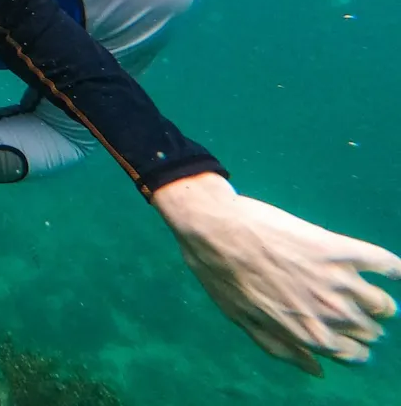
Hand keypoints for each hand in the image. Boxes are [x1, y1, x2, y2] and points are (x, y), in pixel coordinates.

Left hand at [153, 172, 400, 375]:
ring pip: (381, 304)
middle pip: (370, 330)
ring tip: (361, 287)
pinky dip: (393, 267)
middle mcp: (328, 313)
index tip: (347, 333)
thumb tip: (319, 370)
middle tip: (347, 306)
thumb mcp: (245, 321)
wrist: (214, 227)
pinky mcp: (336, 249)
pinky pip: (382, 262)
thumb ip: (283, 348)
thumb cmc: (222, 274)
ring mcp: (336, 281)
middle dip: (364, 323)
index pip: (354, 354)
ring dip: (377, 301)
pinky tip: (390, 269)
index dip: (353, 345)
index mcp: (307, 335)